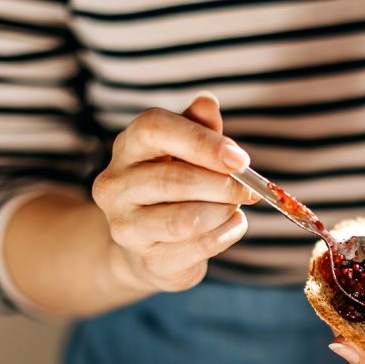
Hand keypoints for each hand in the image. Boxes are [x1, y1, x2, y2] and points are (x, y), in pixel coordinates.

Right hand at [92, 94, 257, 292]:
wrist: (153, 243)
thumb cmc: (176, 185)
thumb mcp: (187, 150)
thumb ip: (199, 128)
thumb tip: (208, 104)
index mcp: (127, 146)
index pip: (154, 129)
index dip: (202, 142)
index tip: (240, 158)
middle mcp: (115, 185)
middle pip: (174, 179)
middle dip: (222, 185)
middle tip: (249, 188)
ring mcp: (125, 226)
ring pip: (185, 220)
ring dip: (223, 211)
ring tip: (234, 206)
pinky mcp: (147, 260)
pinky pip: (198, 247)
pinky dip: (226, 234)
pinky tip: (232, 224)